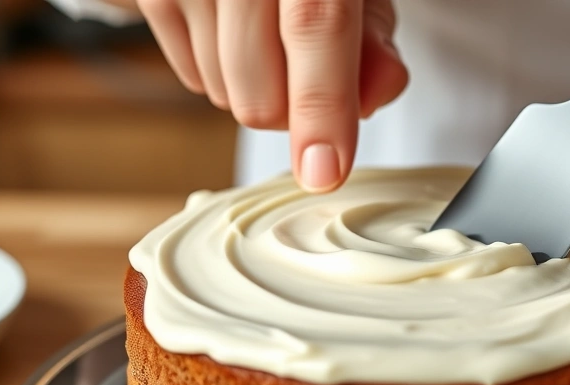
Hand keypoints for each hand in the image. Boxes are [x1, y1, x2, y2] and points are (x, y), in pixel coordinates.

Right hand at [137, 0, 407, 191]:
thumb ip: (374, 37)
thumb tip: (377, 95)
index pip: (315, 25)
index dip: (323, 106)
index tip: (323, 173)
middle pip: (261, 93)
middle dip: (292, 108)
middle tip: (309, 69)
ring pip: (224, 94)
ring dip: (255, 88)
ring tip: (269, 36)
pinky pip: (192, 78)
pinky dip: (220, 71)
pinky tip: (235, 31)